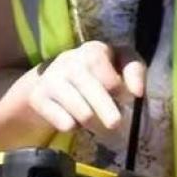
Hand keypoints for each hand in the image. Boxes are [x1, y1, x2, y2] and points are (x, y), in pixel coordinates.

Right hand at [29, 42, 147, 139]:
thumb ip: (134, 71)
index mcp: (93, 50)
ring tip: (95, 121)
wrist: (52, 81)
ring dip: (94, 123)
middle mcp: (70, 61)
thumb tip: (138, 92)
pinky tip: (74, 119)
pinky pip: (65, 123)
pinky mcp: (38, 98)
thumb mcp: (119, 65)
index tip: (127, 98)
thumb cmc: (97, 74)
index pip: (103, 66)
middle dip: (107, 111)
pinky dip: (74, 127)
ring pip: (82, 112)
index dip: (117, 85)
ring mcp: (52, 79)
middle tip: (115, 124)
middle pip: (92, 90)